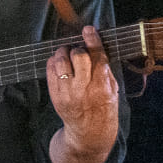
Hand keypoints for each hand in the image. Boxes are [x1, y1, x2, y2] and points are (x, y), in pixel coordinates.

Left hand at [46, 25, 119, 162]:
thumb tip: (96, 47)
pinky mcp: (54, 95)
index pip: (97, 58)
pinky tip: (60, 63)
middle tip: (79, 51)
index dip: (92, 41)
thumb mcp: (113, 90)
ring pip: (60, 60)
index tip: (88, 29)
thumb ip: (105, 70)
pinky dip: (53, 61)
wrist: (89, 133)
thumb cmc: (104, 108)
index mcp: (102, 87)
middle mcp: (83, 89)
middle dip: (78, 49)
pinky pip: (49, 69)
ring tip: (68, 54)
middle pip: (77, 56)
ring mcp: (66, 92)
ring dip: (63, 52)